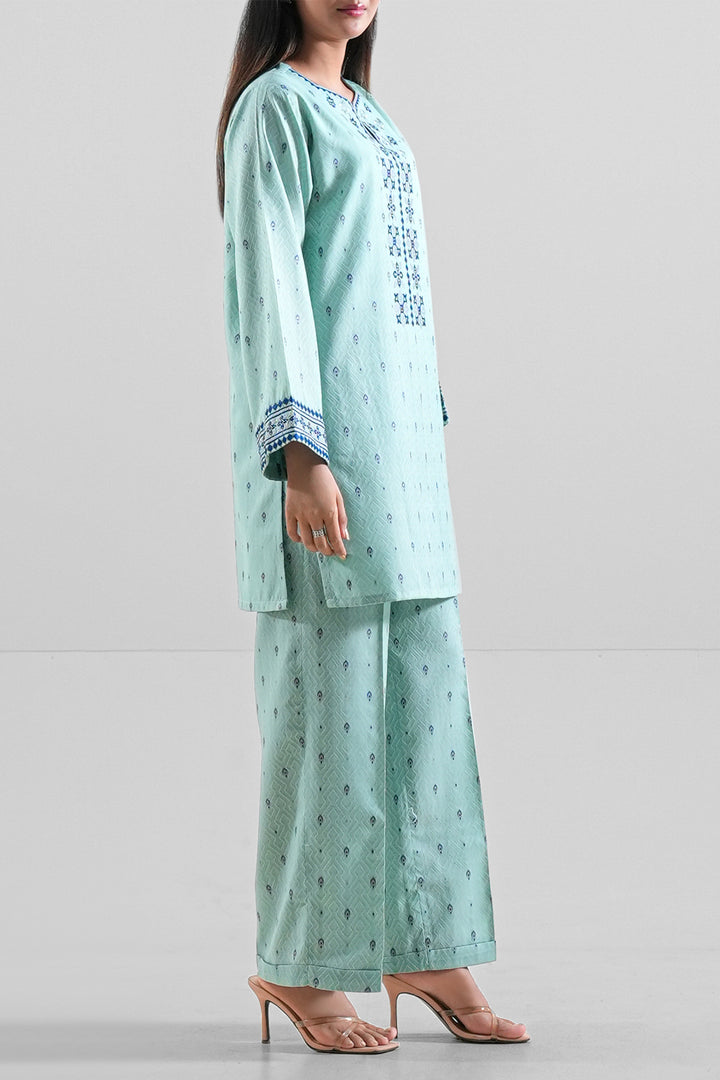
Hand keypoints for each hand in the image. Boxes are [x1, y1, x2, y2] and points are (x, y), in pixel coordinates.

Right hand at [284, 442, 348, 557]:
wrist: (305, 466)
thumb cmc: (325, 481)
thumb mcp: (338, 497)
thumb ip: (342, 518)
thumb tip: (344, 537)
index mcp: (329, 511)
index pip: (335, 537)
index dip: (339, 549)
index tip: (342, 555)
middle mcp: (314, 515)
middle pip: (321, 542)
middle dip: (327, 551)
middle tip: (331, 552)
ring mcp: (300, 515)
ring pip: (307, 541)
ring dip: (314, 548)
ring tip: (319, 548)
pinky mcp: (289, 512)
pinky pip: (292, 532)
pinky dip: (297, 539)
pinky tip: (303, 540)